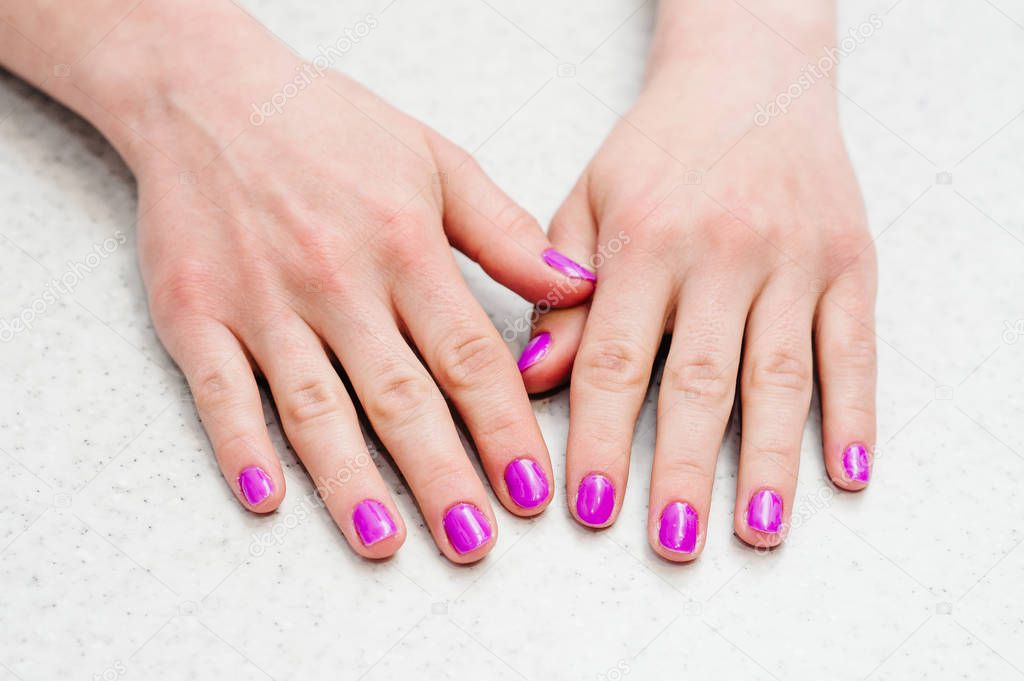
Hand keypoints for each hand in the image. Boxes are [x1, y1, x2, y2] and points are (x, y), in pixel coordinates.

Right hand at [77, 4, 593, 562]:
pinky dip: (237, 445)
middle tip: (474, 543)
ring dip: (349, 480)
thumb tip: (576, 287)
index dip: (504, 429)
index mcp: (405, 246)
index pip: (468, 357)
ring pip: (313, 408)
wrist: (209, 96)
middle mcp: (336, 280)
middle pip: (399, 398)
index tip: (531, 489)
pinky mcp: (194, 312)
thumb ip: (506, 233)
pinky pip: (217, 390)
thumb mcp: (436, 160)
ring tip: (385, 541)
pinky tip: (265, 496)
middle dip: (442, 477)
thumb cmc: (332, 128)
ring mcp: (261, 301)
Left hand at [522, 5, 875, 558]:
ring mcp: (794, 258)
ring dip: (768, 462)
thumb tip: (533, 378)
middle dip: (681, 472)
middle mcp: (721, 251)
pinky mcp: (851, 261)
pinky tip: (847, 472)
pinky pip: (854, 349)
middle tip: (671, 542)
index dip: (598, 440)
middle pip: (697, 383)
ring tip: (755, 530)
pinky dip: (855, 414)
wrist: (751, 76)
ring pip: (779, 377)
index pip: (614, 360)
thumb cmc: (659, 149)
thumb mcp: (590, 200)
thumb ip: (562, 292)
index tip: (589, 508)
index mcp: (644, 237)